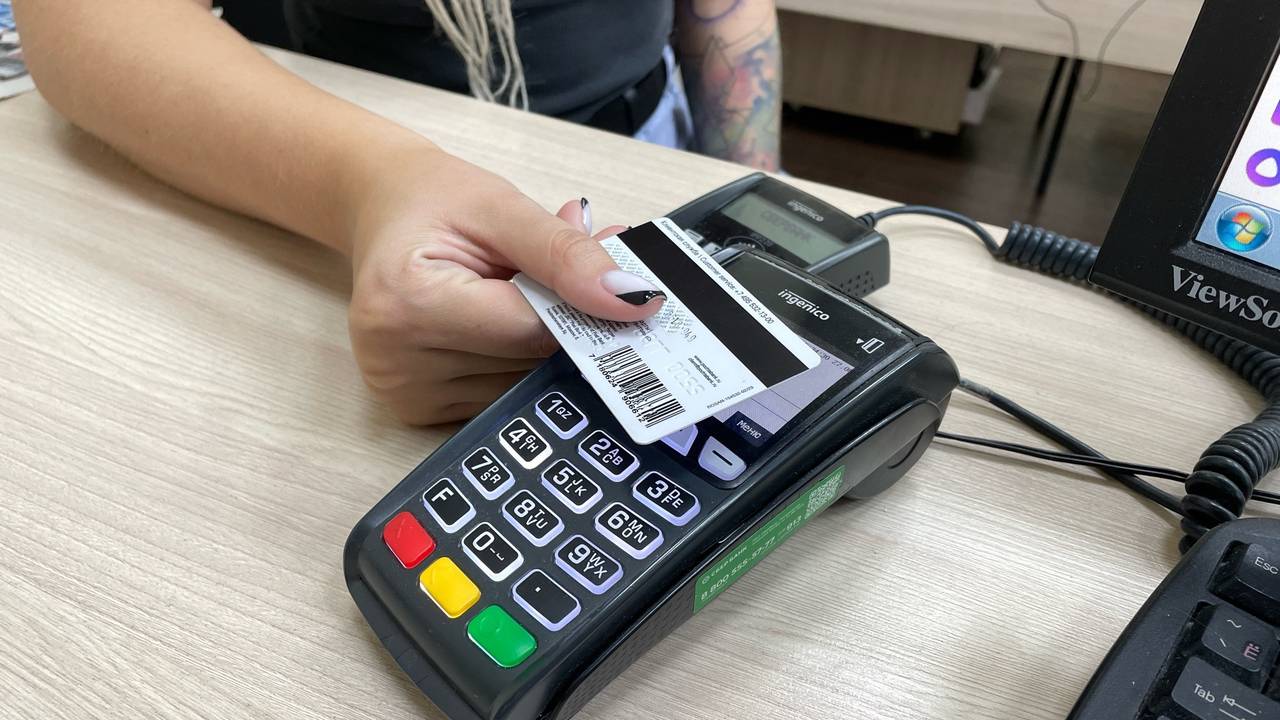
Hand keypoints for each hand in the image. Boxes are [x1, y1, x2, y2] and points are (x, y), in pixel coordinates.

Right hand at [347, 146, 665, 423]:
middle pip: (528, 362)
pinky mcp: (417, 409)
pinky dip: (522, 358)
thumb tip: (632, 299)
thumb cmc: (433, 199)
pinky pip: (501, 392)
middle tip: (595, 274)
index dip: (585, 310)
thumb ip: (566, 254)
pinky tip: (512, 315)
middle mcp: (396, 362)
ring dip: (548, 340)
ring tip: (536, 284)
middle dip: (569, 320)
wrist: (379, 208)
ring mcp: (405, 394)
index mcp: (407, 304)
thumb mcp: (501, 205)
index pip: (530, 329)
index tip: (634, 293)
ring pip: (523, 384)